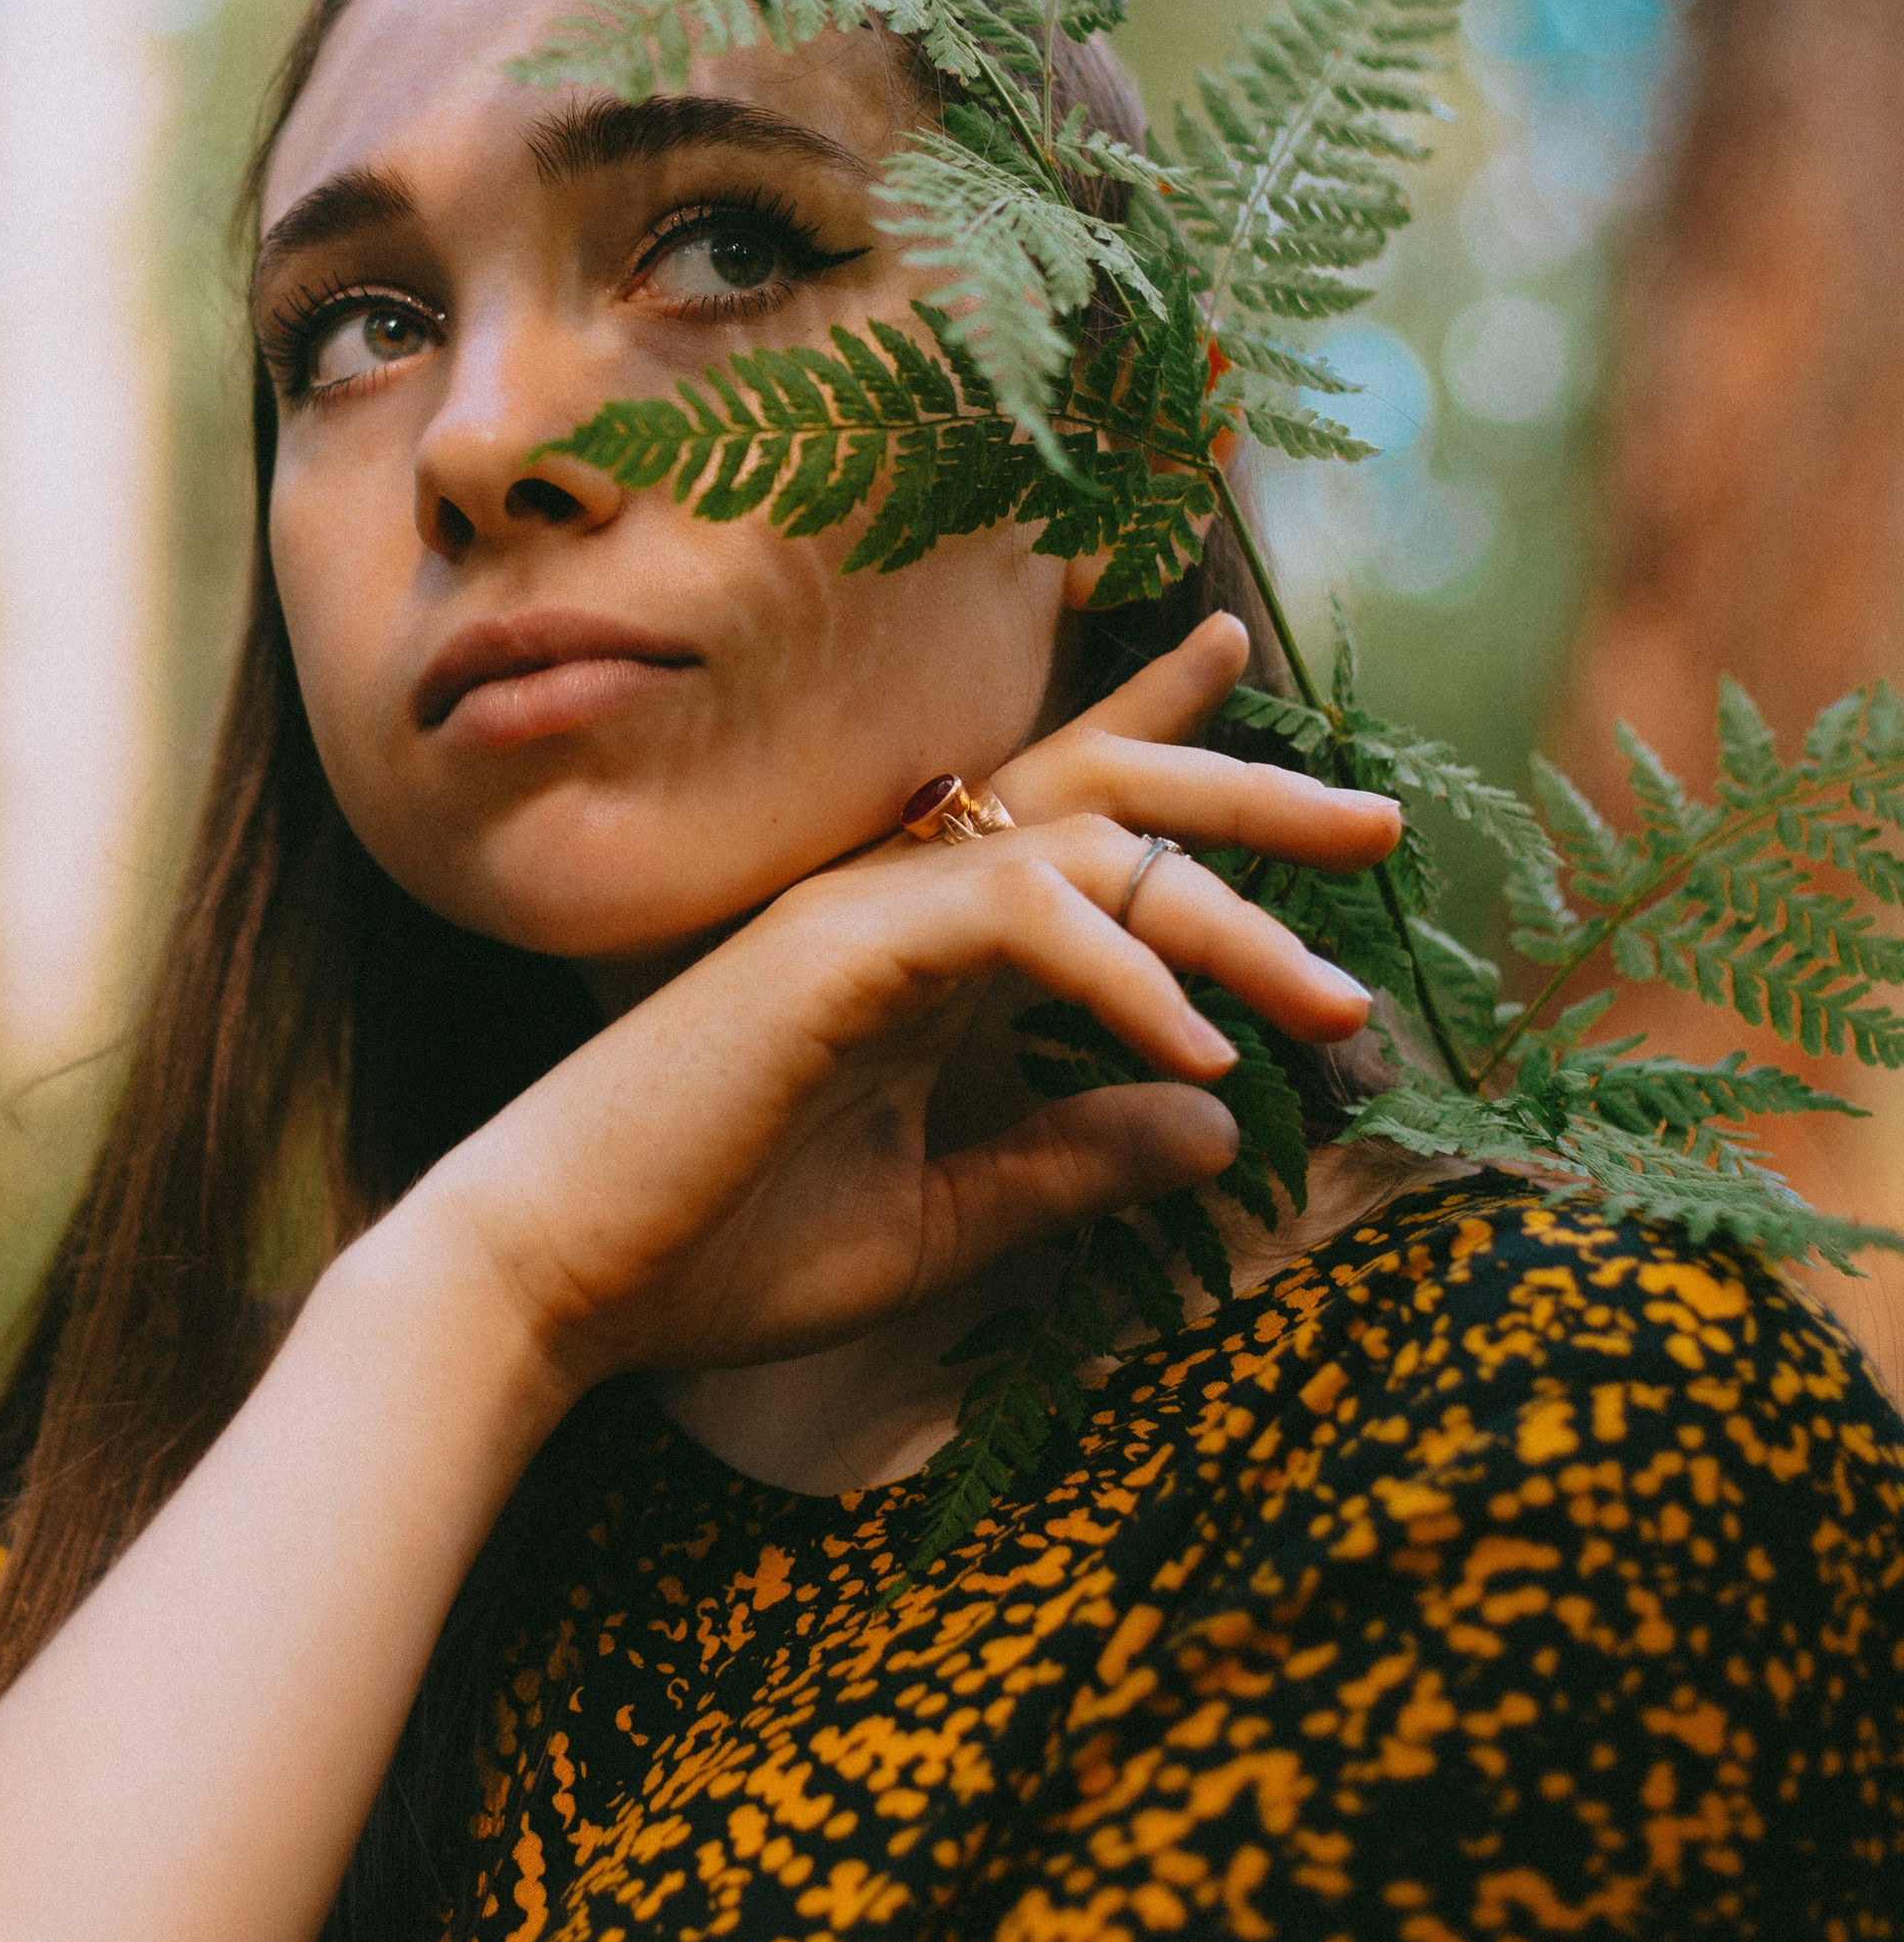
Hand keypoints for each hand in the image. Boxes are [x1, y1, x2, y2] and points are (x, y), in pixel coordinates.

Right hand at [390, 614, 1401, 1397]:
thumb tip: (1219, 1126)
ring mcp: (866, 910)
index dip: (1151, 723)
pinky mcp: (840, 952)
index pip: (1052, 805)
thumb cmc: (716, 1251)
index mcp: (917, 944)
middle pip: (1099, 791)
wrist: (558, 1285)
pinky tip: (1201, 1052)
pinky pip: (1018, 918)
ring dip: (1226, 916)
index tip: (1235, 657)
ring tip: (1338, 1001)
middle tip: (1382, 829)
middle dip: (1248, 799)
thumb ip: (1070, 1165)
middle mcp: (898, 897)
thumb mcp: (939, 1219)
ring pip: (1084, 846)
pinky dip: (1124, 978)